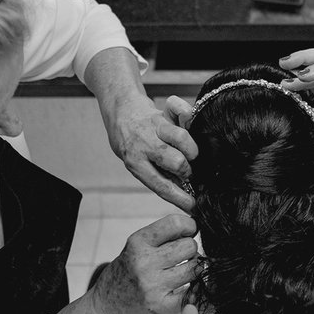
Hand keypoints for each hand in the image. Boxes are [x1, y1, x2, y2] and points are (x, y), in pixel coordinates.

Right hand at [86, 214, 200, 313]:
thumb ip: (162, 236)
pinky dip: (192, 288)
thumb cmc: (125, 273)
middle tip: (182, 254)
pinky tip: (182, 287)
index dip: (189, 225)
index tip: (189, 231)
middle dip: (190, 248)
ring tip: (180, 271)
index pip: (175, 224)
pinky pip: (192, 291)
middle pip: (189, 246)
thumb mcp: (135, 247)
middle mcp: (144, 263)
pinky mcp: (162, 307)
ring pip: (194, 268)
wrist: (105, 307)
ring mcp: (154, 286)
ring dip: (192, 268)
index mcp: (137, 243)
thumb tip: (195, 228)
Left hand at [106, 95, 197, 211]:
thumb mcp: (136, 163)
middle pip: (176, 161)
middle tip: (186, 171)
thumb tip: (180, 192)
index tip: (192, 205)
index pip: (160, 185)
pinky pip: (180, 109)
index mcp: (136, 162)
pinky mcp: (163, 112)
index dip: (179, 197)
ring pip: (181, 137)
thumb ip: (156, 175)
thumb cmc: (130, 142)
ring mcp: (155, 127)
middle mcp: (145, 144)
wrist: (120, 112)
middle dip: (187, 170)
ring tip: (189, 153)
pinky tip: (188, 121)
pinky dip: (187, 113)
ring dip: (191, 148)